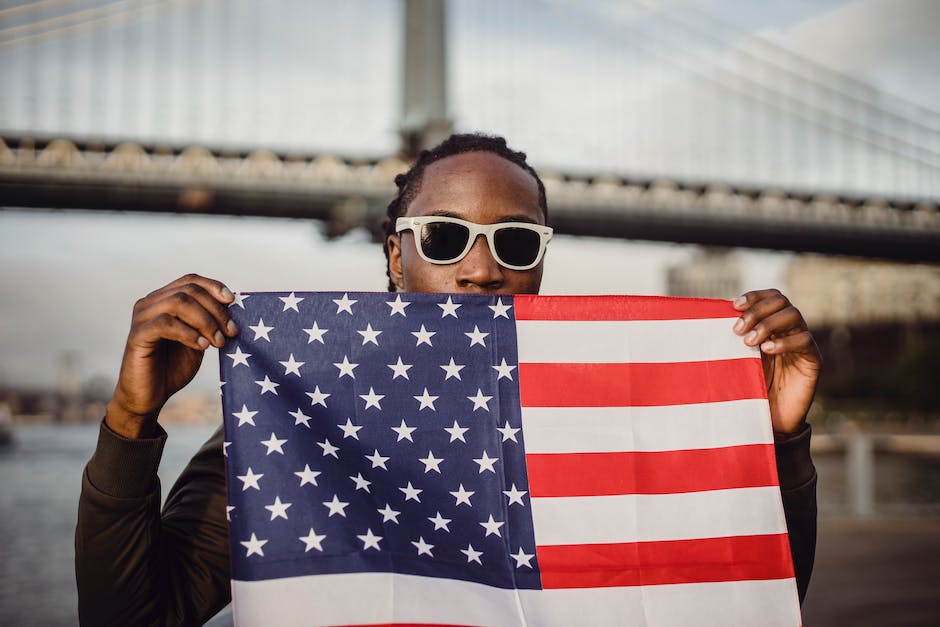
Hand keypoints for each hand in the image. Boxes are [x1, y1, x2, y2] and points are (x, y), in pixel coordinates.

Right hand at [106, 274, 236, 438]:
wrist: (151, 396)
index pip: (191, 280)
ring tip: (218, 342)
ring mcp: (141, 318)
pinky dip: (188, 333)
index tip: (233, 301)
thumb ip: (209, 321)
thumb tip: (233, 305)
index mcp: (164, 300)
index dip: (213, 286)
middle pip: (189, 291)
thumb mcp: (199, 339)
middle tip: (231, 331)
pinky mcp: (137, 335)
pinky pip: (165, 323)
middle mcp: (150, 303)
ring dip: (205, 321)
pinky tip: (202, 346)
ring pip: (178, 303)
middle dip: (216, 310)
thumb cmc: (174, 367)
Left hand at [733, 289, 820, 433]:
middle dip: (757, 310)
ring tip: (748, 341)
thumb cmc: (749, 387)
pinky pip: (804, 340)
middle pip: (781, 301)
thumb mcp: (738, 358)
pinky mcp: (813, 360)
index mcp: (772, 324)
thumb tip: (712, 314)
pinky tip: (766, 350)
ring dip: (768, 324)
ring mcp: (802, 343)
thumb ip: (733, 338)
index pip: (770, 297)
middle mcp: (789, 329)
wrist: (770, 419)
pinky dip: (783, 342)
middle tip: (737, 329)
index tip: (734, 305)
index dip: (754, 296)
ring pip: (794, 315)